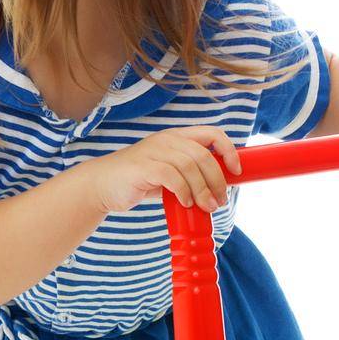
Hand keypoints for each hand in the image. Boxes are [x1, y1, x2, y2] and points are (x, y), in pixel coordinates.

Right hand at [85, 125, 241, 214]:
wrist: (102, 185)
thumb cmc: (138, 181)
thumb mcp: (169, 175)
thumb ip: (190, 176)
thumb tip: (218, 190)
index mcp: (177, 137)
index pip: (212, 133)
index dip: (229, 150)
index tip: (236, 171)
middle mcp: (167, 139)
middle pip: (204, 154)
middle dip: (217, 180)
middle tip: (219, 201)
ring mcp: (154, 150)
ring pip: (190, 166)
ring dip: (203, 190)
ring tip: (205, 207)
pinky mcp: (143, 166)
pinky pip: (172, 176)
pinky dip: (184, 192)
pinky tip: (185, 203)